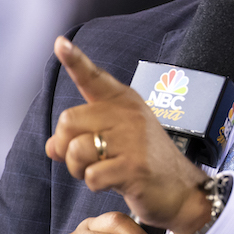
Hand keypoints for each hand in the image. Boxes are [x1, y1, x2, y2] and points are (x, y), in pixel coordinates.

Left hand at [45, 36, 212, 233]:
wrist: (182, 190)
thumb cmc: (146, 162)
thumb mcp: (117, 140)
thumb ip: (83, 135)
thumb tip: (51, 146)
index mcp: (124, 102)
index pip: (94, 77)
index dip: (75, 60)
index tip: (60, 43)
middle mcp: (128, 115)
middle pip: (69, 121)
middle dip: (66, 147)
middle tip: (87, 159)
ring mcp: (133, 140)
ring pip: (76, 150)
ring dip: (79, 169)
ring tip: (102, 171)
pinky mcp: (134, 167)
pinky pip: (91, 176)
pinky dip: (96, 185)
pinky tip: (115, 182)